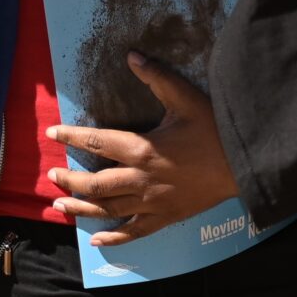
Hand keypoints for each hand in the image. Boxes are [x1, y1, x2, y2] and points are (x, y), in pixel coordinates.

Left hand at [47, 51, 240, 246]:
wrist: (243, 163)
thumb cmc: (215, 130)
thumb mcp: (187, 98)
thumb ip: (157, 78)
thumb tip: (132, 56)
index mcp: (141, 147)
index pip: (96, 141)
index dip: (71, 136)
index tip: (53, 133)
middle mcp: (140, 178)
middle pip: (94, 183)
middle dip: (69, 179)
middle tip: (52, 175)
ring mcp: (151, 202)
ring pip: (107, 209)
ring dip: (80, 207)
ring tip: (60, 204)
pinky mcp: (165, 217)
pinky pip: (134, 231)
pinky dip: (113, 238)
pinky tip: (96, 240)